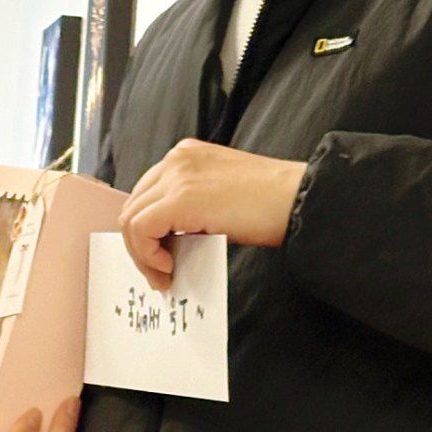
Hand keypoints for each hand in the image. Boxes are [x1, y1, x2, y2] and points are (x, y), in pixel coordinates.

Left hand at [120, 140, 307, 287]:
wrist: (300, 198)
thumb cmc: (272, 204)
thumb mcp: (221, 196)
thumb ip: (191, 207)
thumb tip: (167, 242)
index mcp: (186, 155)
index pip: (146, 195)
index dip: (147, 232)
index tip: (162, 259)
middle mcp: (176, 159)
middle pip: (133, 206)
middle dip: (140, 246)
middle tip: (160, 275)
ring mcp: (176, 175)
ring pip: (131, 219)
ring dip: (142, 254)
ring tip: (165, 276)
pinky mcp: (180, 198)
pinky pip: (141, 229)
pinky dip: (147, 254)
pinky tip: (170, 267)